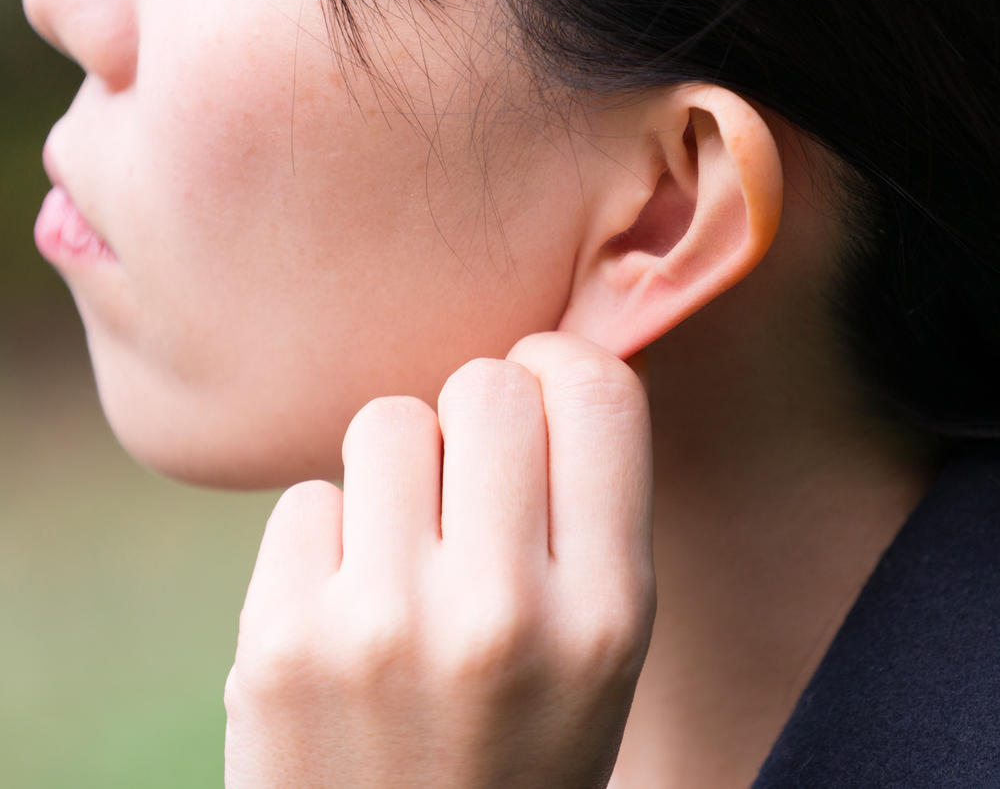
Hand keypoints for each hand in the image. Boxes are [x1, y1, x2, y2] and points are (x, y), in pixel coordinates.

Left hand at [223, 332, 654, 787]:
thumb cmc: (518, 748)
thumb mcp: (602, 653)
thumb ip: (588, 515)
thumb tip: (534, 363)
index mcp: (608, 615)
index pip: (599, 395)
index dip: (562, 367)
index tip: (539, 392)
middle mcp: (503, 614)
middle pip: (485, 388)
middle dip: (476, 415)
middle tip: (469, 478)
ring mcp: (383, 629)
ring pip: (386, 422)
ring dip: (399, 468)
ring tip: (406, 549)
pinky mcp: (279, 645)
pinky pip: (307, 498)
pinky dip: (330, 538)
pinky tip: (347, 609)